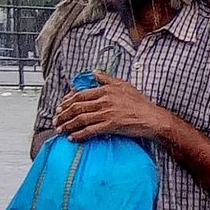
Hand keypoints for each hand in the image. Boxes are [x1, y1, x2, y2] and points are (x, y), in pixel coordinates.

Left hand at [54, 72, 171, 141]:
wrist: (153, 118)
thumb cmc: (141, 103)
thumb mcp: (124, 85)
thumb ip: (107, 79)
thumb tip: (94, 72)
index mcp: (105, 90)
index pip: (79, 95)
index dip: (66, 102)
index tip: (60, 107)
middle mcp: (104, 100)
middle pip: (77, 107)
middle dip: (63, 114)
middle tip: (56, 120)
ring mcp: (107, 113)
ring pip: (80, 119)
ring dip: (68, 125)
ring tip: (61, 130)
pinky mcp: (111, 125)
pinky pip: (90, 130)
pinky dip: (79, 134)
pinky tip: (73, 138)